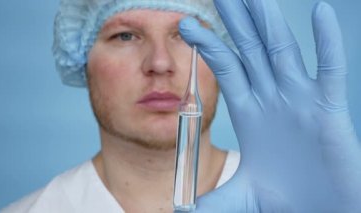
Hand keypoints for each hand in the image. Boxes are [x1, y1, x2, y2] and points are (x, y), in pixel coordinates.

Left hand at [180, 0, 360, 211]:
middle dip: (237, 19)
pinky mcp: (329, 110)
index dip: (208, 45)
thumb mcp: (238, 198)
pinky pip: (328, 70)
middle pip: (252, 49)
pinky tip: (321, 12)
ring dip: (269, 22)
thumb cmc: (285, 199)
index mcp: (250, 112)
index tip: (184, 24)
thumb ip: (210, 202)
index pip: (227, 68)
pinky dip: (326, 43)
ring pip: (283, 51)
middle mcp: (273, 99)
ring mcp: (302, 101)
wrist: (323, 211)